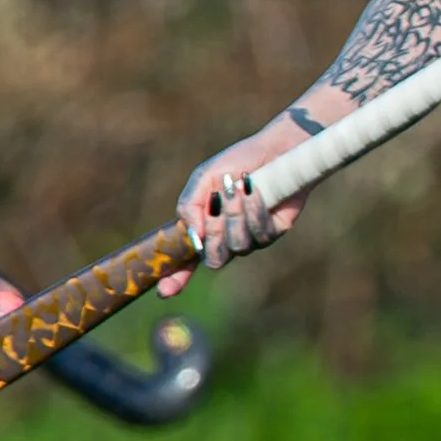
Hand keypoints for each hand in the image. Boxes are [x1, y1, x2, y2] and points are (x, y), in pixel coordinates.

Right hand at [159, 116, 315, 293]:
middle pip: (215, 260)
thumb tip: (194, 237)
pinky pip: (261, 236)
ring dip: (235, 217)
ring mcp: (251, 238)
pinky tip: (255, 191)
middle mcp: (226, 238)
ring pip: (238, 247)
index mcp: (203, 227)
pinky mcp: (274, 232)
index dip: (175, 279)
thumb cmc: (237, 163)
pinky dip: (255, 212)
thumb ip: (191, 205)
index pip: (186, 261)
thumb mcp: (205, 178)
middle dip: (215, 233)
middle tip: (218, 204)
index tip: (165, 291)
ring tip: (238, 189)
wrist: (275, 149)